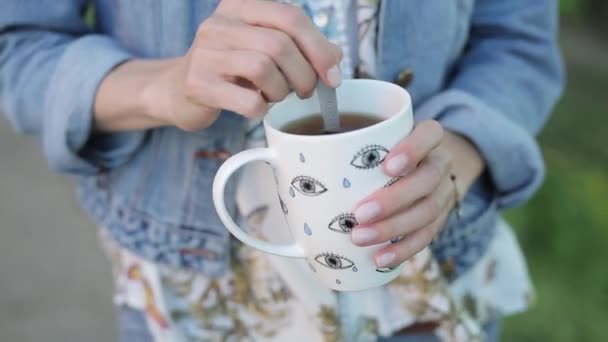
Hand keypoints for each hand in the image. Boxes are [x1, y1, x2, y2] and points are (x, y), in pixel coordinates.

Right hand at [143, 0, 341, 130]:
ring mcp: (205, 53)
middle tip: (306, 91)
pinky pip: (247, 100)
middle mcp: (220, 24)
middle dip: (304, 74)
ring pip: (263, 68)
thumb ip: (299, 46)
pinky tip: (256, 107)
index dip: (319, 48)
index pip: (290, 17)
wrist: (179, 89)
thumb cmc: (231, 69)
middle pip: (279, 44)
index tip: (333, 75)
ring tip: (276, 96)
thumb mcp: (262, 48)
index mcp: (241, 7)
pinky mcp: (198, 85)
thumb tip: (336, 59)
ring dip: (281, 91)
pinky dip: (261, 109)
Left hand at [350, 120, 484, 268]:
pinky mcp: (438, 220)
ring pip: (427, 212)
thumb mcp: (372, 139)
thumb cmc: (384, 152)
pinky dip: (402, 250)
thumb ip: (341, 142)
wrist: (421, 170)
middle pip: (427, 180)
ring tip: (360, 238)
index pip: (430, 134)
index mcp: (426, 137)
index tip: (387, 166)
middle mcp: (439, 164)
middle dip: (393, 200)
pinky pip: (426, 237)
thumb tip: (282, 156)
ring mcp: (441, 194)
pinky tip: (380, 258)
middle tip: (360, 214)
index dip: (413, 149)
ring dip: (392, 229)